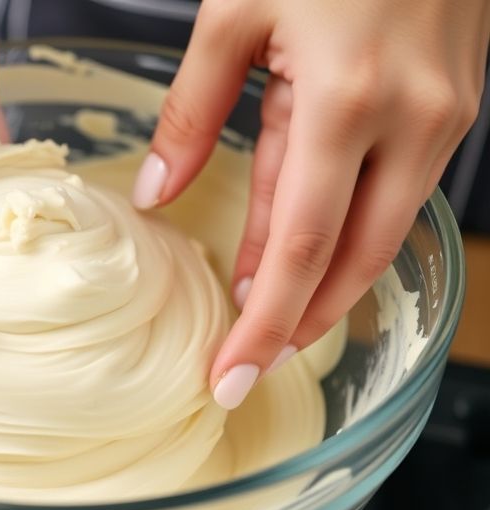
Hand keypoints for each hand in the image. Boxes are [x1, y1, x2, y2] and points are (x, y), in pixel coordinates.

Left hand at [135, 0, 489, 407]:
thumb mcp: (236, 15)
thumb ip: (192, 113)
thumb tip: (155, 192)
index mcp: (347, 99)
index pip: (301, 246)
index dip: (263, 321)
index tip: (229, 372)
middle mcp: (412, 120)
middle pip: (354, 260)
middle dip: (298, 323)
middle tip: (248, 367)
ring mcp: (445, 115)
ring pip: (384, 235)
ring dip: (329, 287)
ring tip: (272, 321)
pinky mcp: (456, 105)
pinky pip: (400, 193)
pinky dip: (353, 232)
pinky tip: (312, 252)